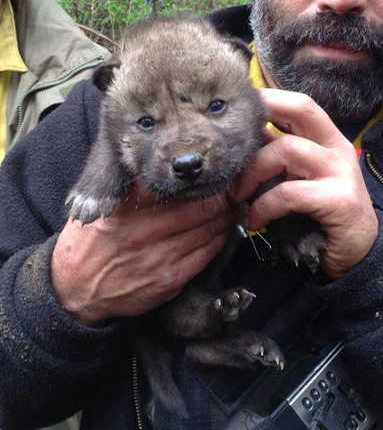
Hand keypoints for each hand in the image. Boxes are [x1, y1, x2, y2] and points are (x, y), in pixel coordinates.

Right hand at [51, 183, 232, 325]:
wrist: (74, 290)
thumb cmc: (92, 241)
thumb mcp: (103, 205)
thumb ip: (133, 186)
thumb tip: (171, 167)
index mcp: (128, 208)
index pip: (177, 186)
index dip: (203, 179)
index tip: (217, 171)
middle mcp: (145, 232)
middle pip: (201, 208)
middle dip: (223, 197)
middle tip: (235, 188)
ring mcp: (159, 258)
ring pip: (209, 231)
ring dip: (227, 217)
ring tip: (234, 206)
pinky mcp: (170, 280)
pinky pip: (206, 255)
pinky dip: (220, 239)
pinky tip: (224, 229)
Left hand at [235, 89, 378, 278]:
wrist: (360, 253)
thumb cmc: (322, 214)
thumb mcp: (301, 178)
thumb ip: (279, 157)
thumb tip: (241, 140)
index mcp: (329, 139)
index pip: (300, 104)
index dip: (270, 98)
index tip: (238, 108)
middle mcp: (338, 149)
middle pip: (301, 109)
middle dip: (261, 115)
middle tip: (231, 141)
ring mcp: (341, 172)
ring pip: (287, 149)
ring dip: (252, 173)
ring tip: (238, 196)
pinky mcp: (339, 200)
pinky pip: (289, 193)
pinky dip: (264, 206)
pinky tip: (255, 220)